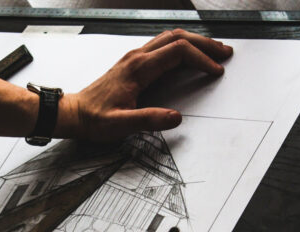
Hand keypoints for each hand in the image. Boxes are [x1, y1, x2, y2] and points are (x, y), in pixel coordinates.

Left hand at [56, 29, 232, 141]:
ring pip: (169, 38)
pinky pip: (161, 46)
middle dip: (204, 44)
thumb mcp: (120, 125)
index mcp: (138, 68)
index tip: (215, 72)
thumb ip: (147, 120)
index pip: (178, 52)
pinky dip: (180, 46)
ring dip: (194, 42)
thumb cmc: (94, 120)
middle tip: (225, 53)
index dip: (201, 59)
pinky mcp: (132, 63)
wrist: (73, 114)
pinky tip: (188, 55)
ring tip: (213, 51)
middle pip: (177, 38)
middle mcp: (136, 57)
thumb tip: (175, 117)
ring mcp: (133, 58)